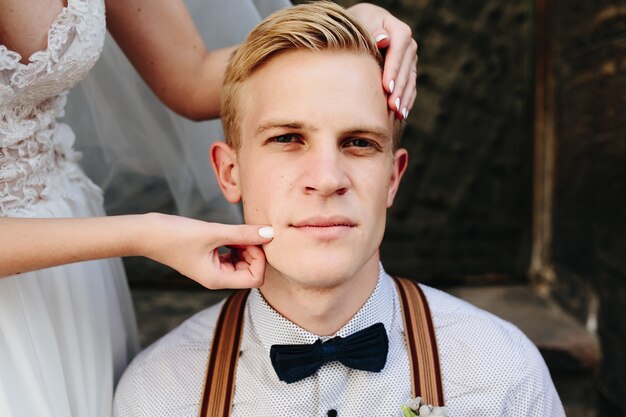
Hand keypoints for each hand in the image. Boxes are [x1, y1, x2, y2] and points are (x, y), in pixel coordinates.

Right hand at [141, 213, 273, 288]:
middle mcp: (217, 278)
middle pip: (252, 272)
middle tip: (245, 234)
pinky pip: (232, 256)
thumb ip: (243, 234)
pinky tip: (228, 234)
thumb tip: (270, 233)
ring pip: (243, 263)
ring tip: (235, 233)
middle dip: (254, 252)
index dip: (259, 259)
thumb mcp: (213, 232)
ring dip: (246, 247)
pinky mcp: (209, 259)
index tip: (250, 240)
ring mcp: (213, 270)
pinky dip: (236, 245)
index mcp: (217, 279)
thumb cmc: (174, 235)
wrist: (145, 233)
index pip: (255, 279)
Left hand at [348, 3, 417, 119]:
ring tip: (397, 114)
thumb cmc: (361, 23)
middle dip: (399, 89)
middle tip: (391, 107)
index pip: (398, 53)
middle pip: (405, 70)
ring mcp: (410, 60)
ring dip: (404, 98)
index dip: (393, 71)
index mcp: (400, 32)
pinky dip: (407, 101)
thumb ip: (373, 30)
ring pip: (410, 81)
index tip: (386, 87)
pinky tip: (402, 114)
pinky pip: (410, 87)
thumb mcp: (364, 21)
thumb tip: (384, 40)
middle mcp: (409, 46)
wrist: (366, 24)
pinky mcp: (408, 71)